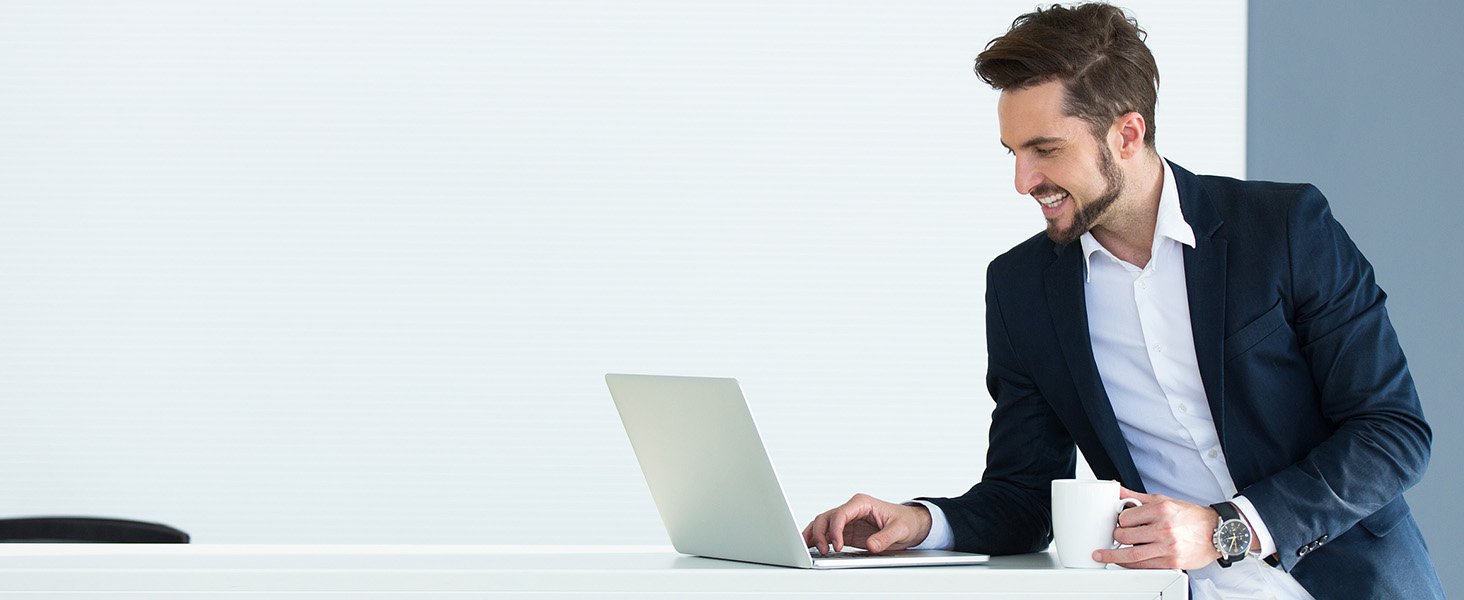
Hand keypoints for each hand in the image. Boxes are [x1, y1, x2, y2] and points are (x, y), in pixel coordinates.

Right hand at [801, 493, 931, 554]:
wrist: (910, 524)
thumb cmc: (905, 521)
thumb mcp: (900, 529)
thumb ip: (885, 537)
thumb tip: (871, 545)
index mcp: (862, 503)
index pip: (841, 513)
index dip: (835, 529)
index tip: (837, 545)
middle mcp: (851, 510)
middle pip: (826, 517)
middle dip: (820, 533)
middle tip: (824, 551)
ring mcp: (847, 521)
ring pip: (822, 524)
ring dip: (814, 535)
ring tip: (809, 549)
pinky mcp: (846, 531)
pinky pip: (827, 533)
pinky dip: (817, 539)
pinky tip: (812, 547)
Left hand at [1091, 487, 1221, 569]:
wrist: (1217, 532)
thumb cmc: (1190, 516)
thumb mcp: (1163, 500)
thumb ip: (1136, 497)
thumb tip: (1115, 489)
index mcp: (1161, 510)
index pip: (1126, 517)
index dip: (1119, 521)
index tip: (1117, 523)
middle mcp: (1164, 528)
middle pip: (1126, 536)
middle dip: (1116, 537)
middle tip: (1114, 536)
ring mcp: (1168, 547)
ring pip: (1132, 554)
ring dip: (1114, 556)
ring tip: (1103, 554)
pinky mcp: (1172, 562)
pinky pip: (1145, 566)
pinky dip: (1130, 565)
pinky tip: (1123, 562)